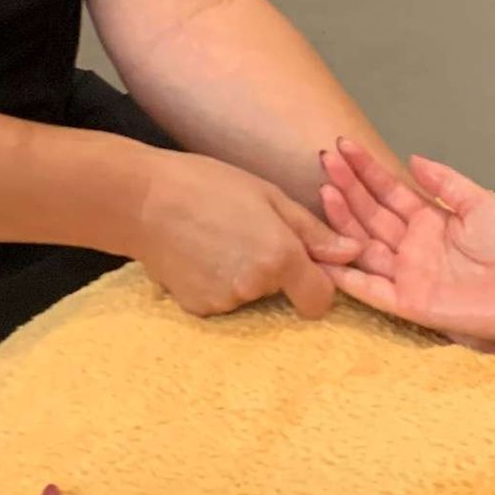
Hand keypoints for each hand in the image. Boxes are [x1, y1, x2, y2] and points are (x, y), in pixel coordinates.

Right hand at [134, 152, 359, 319]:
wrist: (140, 200)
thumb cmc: (207, 185)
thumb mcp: (267, 195)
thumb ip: (312, 231)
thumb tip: (354, 251)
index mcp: (280, 257)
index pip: (320, 300)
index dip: (317, 284)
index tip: (303, 265)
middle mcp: (256, 288)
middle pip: (283, 295)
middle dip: (275, 273)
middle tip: (248, 235)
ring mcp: (224, 303)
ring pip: (251, 298)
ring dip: (245, 276)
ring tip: (219, 239)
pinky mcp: (198, 309)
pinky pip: (222, 301)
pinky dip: (217, 283)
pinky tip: (200, 254)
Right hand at [319, 142, 494, 346]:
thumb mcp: (480, 202)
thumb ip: (445, 182)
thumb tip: (412, 158)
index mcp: (429, 221)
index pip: (388, 191)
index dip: (366, 170)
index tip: (343, 146)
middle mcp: (413, 246)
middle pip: (371, 213)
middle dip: (348, 186)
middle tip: (325, 160)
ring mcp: (408, 273)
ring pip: (364, 244)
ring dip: (342, 220)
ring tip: (324, 190)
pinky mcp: (408, 302)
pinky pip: (369, 288)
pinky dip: (345, 274)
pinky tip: (321, 253)